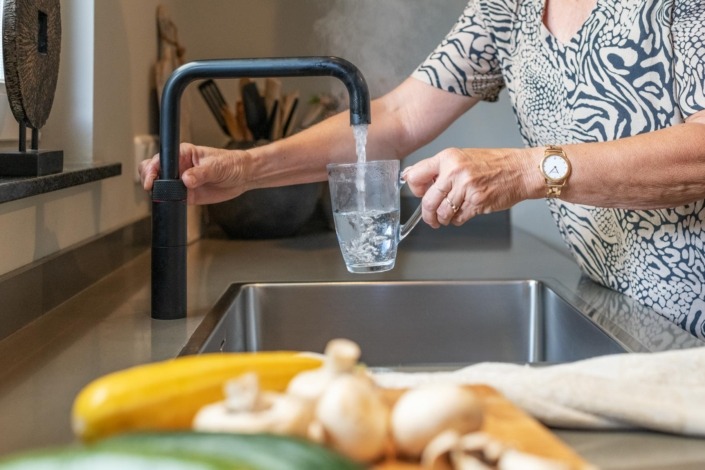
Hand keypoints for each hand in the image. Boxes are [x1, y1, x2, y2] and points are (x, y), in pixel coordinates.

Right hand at [139, 143, 251, 204]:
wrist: (243, 176)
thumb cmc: (231, 163)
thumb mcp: (216, 166)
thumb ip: (200, 173)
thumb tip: (186, 179)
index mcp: (183, 153)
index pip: (161, 159)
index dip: (152, 168)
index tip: (151, 179)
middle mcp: (179, 166)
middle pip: (154, 171)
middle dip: (148, 178)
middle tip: (152, 188)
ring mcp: (181, 181)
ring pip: (160, 186)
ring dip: (157, 192)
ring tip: (162, 197)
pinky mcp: (187, 195)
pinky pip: (171, 199)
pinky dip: (167, 202)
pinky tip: (170, 203)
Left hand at [402, 147, 538, 227]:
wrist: (521, 170)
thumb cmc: (495, 164)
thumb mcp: (462, 157)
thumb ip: (438, 168)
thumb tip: (411, 175)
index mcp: (448, 157)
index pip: (416, 176)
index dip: (415, 189)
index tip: (420, 194)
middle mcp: (455, 171)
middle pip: (428, 201)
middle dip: (427, 214)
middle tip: (430, 218)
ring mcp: (466, 188)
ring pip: (443, 213)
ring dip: (443, 219)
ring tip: (448, 216)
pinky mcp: (477, 202)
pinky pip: (458, 218)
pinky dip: (458, 220)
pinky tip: (463, 213)